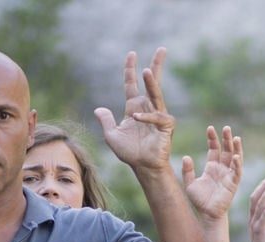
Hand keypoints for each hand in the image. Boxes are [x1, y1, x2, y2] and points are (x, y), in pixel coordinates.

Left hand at [94, 48, 173, 173]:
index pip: (131, 84)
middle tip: (162, 49)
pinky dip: (147, 117)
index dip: (130, 69)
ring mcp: (158, 115)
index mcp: (134, 107)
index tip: (132, 54)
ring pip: (156, 94)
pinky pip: (156, 116)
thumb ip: (106, 121)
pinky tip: (137, 118)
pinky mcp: (166, 126)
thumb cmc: (130, 153)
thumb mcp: (112, 136)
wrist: (143, 167)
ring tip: (147, 70)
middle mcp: (147, 107)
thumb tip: (98, 109)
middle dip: (157, 65)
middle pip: (152, 82)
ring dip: (151, 83)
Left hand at [183, 125, 242, 221]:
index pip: (214, 149)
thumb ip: (187, 171)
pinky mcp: (233, 183)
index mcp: (211, 167)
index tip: (210, 129)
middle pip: (226, 150)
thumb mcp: (190, 184)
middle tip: (226, 127)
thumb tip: (186, 157)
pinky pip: (237, 172)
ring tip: (235, 137)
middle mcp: (221, 169)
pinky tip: (235, 156)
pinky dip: (237, 164)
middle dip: (226, 139)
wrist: (207, 214)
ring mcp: (228, 175)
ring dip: (236, 148)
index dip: (212, 139)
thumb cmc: (199, 201)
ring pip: (234, 158)